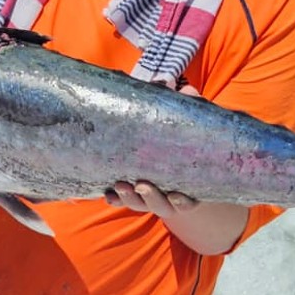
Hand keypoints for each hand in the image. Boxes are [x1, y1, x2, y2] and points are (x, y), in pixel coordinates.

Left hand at [104, 80, 199, 214]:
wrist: (167, 158)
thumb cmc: (180, 142)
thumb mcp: (184, 129)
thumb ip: (187, 111)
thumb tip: (187, 90)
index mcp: (185, 187)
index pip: (187, 201)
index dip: (183, 201)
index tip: (178, 195)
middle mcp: (165, 196)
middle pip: (159, 205)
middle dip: (150, 197)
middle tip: (141, 185)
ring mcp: (144, 196)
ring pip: (137, 203)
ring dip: (128, 197)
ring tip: (120, 185)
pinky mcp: (127, 191)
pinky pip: (119, 199)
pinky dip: (113, 198)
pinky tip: (107, 194)